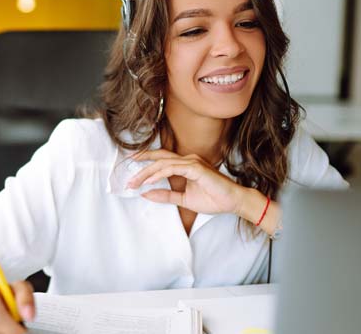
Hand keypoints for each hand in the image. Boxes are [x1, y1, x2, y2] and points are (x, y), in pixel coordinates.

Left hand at [126, 149, 245, 214]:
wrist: (233, 202)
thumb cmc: (213, 199)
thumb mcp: (184, 199)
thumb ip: (166, 195)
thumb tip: (146, 193)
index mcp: (185, 165)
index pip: (162, 158)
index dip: (146, 159)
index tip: (131, 164)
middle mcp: (188, 160)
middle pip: (160, 157)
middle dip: (141, 162)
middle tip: (127, 172)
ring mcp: (192, 162)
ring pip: (163, 163)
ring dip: (146, 172)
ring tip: (134, 182)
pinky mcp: (196, 168)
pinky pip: (173, 168)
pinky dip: (159, 174)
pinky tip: (149, 181)